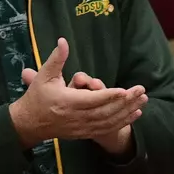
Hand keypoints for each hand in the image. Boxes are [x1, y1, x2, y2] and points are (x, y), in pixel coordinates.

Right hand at [9, 38, 146, 148]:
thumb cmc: (38, 96)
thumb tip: (63, 40)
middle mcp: (76, 117)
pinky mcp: (86, 133)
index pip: (92, 100)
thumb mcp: (44, 75)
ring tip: (142, 101)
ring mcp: (82, 127)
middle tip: (141, 92)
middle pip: (106, 112)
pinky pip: (108, 128)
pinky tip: (135, 114)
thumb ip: (56, 59)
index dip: (109, 96)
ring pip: (109, 122)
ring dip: (128, 112)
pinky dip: (123, 122)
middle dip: (125, 103)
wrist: (30, 123)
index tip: (125, 90)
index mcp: (67, 102)